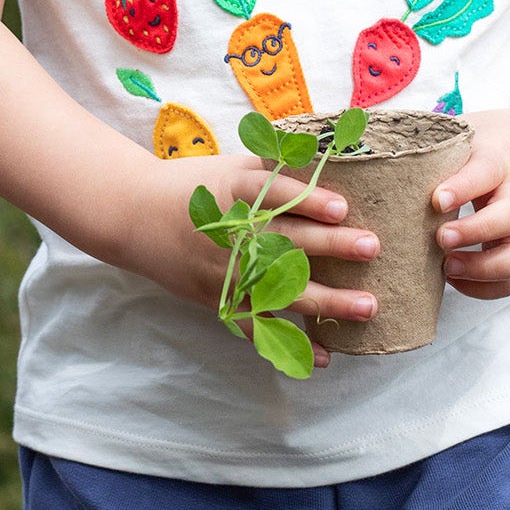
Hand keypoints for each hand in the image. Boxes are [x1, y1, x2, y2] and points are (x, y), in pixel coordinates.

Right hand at [119, 152, 381, 367]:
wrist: (137, 216)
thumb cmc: (195, 185)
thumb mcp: (232, 166)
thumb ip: (275, 167)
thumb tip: (330, 156)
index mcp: (235, 191)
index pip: (276, 194)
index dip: (309, 201)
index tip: (342, 207)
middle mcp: (233, 232)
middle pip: (288, 240)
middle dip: (332, 246)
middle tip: (371, 247)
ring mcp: (226, 271)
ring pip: (282, 289)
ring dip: (327, 300)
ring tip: (367, 305)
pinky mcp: (221, 299)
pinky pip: (259, 324)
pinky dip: (292, 341)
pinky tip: (326, 353)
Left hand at [432, 108, 509, 300]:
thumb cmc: (503, 139)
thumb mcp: (473, 128)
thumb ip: (435, 138)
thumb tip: (368, 136)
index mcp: (500, 158)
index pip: (486, 171)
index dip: (463, 187)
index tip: (436, 199)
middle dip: (475, 232)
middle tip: (439, 238)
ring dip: (486, 268)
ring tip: (447, 268)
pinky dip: (489, 288)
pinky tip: (456, 281)